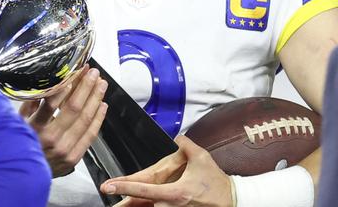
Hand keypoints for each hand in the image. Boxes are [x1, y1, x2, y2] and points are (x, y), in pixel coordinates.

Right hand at [19, 65, 107, 176]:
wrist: (21, 179)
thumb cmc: (20, 148)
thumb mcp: (18, 124)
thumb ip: (31, 105)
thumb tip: (46, 86)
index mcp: (35, 128)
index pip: (52, 102)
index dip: (67, 85)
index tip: (75, 72)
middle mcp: (50, 139)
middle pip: (74, 108)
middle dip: (86, 87)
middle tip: (93, 73)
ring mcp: (64, 150)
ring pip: (85, 119)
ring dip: (95, 98)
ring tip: (101, 84)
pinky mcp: (73, 158)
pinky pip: (90, 135)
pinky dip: (98, 118)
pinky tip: (102, 105)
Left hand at [100, 135, 232, 206]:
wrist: (230, 201)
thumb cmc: (216, 183)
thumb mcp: (202, 158)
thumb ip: (186, 144)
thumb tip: (178, 137)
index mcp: (173, 193)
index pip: (142, 189)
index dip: (122, 187)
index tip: (107, 186)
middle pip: (142, 204)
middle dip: (125, 203)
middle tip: (110, 196)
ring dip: (137, 205)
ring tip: (120, 204)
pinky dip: (147, 205)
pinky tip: (138, 203)